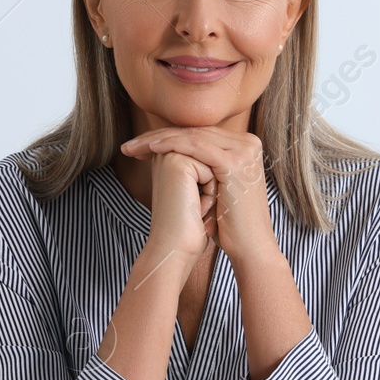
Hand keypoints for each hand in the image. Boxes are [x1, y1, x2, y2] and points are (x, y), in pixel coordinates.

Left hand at [121, 128, 279, 270]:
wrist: (249, 246)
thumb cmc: (230, 222)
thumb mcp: (216, 187)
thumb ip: (203, 165)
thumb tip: (173, 153)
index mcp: (245, 146)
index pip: (200, 134)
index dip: (168, 137)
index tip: (140, 145)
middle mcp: (249, 143)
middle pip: (196, 132)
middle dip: (159, 136)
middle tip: (130, 144)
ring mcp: (244, 151)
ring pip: (194, 137)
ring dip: (160, 139)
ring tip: (134, 146)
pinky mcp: (235, 162)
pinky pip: (196, 147)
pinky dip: (172, 145)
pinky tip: (151, 147)